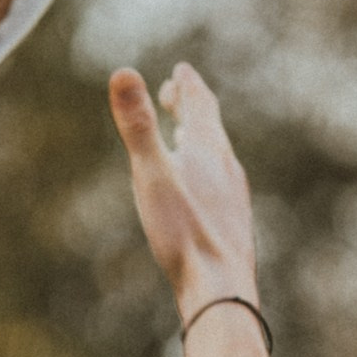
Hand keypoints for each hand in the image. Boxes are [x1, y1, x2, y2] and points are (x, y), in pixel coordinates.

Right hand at [109, 62, 259, 320]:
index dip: (188, 84)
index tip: (180, 69)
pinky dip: (207, 172)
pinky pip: (221, 186)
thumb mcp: (152, 173)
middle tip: (177, 92)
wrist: (221, 287)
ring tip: (187, 133)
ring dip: (201, 139)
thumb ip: (138, 125)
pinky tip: (201, 190)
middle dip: (193, 105)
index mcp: (209, 149)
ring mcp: (234, 196)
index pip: (200, 104)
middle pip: (211, 127)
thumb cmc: (184, 232)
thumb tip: (122, 71)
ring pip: (218, 157)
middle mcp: (227, 167)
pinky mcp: (233, 223)